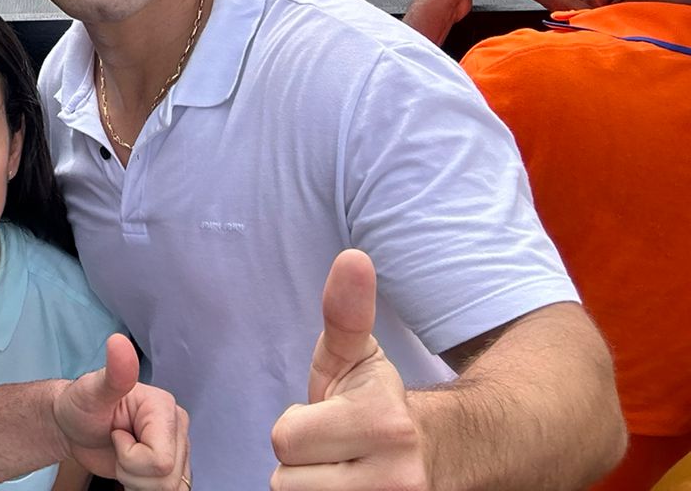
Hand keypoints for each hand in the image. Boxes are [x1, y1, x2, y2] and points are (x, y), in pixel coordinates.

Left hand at [52, 335, 189, 488]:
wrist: (74, 426)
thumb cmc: (81, 405)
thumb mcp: (92, 390)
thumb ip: (114, 372)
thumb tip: (119, 341)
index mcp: (165, 407)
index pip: (160, 460)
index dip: (130, 457)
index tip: (115, 434)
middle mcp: (178, 428)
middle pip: (166, 478)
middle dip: (132, 472)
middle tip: (116, 446)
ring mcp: (178, 450)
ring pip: (169, 489)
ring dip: (137, 482)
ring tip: (123, 457)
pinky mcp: (172, 468)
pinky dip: (143, 488)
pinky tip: (131, 471)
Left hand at [271, 250, 428, 487]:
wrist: (440, 455)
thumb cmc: (377, 401)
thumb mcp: (354, 355)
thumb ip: (343, 311)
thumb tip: (352, 257)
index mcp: (384, 422)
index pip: (285, 439)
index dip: (297, 427)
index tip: (325, 419)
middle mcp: (397, 478)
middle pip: (287, 482)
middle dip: (302, 464)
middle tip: (332, 450)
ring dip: (311, 488)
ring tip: (339, 470)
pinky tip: (345, 485)